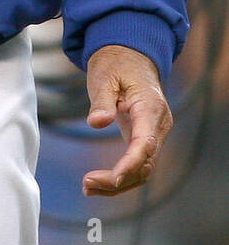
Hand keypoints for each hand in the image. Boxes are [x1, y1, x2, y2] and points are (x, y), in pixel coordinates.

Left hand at [82, 44, 172, 196]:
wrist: (130, 57)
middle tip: (86, 184)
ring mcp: (154, 134)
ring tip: (88, 187)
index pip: (145, 143)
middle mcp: (158, 125)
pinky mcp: (146, 139)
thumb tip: (97, 122)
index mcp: (150, 108)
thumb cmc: (117, 65)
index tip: (113, 178)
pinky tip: (99, 182)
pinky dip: (121, 176)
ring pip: (143, 170)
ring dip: (118, 184)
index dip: (130, 164)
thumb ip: (102, 100)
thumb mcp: (104, 76)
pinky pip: (138, 164)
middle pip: (145, 164)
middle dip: (118, 180)